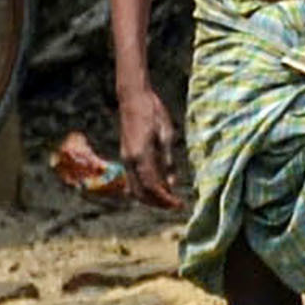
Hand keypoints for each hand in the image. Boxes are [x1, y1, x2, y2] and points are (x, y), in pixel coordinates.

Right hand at [116, 83, 184, 208]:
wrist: (133, 99)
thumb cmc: (153, 113)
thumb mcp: (167, 135)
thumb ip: (168, 160)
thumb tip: (172, 183)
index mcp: (140, 155)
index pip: (152, 187)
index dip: (165, 199)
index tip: (179, 204)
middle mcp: (129, 160)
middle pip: (140, 193)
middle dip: (157, 203)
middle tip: (175, 205)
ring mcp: (125, 158)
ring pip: (134, 189)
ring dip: (150, 198)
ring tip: (169, 199)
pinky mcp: (125, 156)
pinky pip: (132, 179)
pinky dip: (144, 188)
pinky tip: (159, 188)